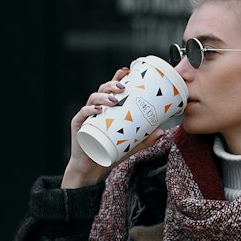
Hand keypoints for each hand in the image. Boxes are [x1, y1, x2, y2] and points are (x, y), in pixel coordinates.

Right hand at [62, 68, 166, 188]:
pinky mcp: (78, 126)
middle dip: (112, 85)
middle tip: (123, 87)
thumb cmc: (110, 153)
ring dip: (103, 96)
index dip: (117, 78)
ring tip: (113, 99)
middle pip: (102, 90)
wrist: (93, 168)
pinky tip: (98, 110)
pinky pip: (82, 114)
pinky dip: (89, 110)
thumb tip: (162, 131)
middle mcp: (96, 109)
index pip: (111, 89)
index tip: (126, 71)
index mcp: (107, 110)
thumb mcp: (130, 145)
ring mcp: (86, 117)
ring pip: (92, 99)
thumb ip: (145, 139)